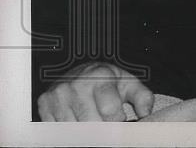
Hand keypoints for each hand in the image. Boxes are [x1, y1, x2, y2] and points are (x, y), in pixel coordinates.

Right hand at [37, 62, 152, 120]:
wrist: (81, 72)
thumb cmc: (107, 81)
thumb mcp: (128, 83)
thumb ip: (142, 97)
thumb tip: (145, 113)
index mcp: (100, 76)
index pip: (110, 110)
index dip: (117, 119)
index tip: (118, 118)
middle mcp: (77, 84)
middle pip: (91, 122)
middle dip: (102, 127)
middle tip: (105, 121)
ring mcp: (59, 94)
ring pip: (73, 129)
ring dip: (84, 130)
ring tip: (92, 119)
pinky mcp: (44, 103)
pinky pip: (56, 128)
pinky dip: (68, 130)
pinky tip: (77, 120)